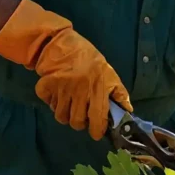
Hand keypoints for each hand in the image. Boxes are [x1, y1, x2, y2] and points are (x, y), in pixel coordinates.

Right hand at [0, 0, 131, 139]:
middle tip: (80, 115)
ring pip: (61, 116)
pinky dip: (51, 102)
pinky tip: (56, 95)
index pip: (98, 116)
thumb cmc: (87, 56)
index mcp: (97, 86)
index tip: (96, 133)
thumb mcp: (107, 70)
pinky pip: (48, 104)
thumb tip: (128, 110)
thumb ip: (117, 91)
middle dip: (79, 123)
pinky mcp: (46, 86)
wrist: (59, 41)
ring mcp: (62, 88)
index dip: (97, 130)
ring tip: (68, 105)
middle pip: (76, 121)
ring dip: (64, 114)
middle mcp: (80, 89)